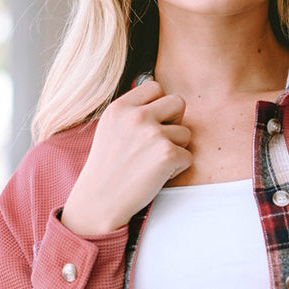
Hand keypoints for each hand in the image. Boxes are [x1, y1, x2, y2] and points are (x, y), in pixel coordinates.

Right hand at [61, 79, 192, 235]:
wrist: (99, 201)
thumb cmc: (107, 169)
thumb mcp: (110, 129)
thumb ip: (133, 112)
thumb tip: (162, 99)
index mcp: (120, 107)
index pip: (155, 87)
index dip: (159, 106)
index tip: (151, 124)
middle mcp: (136, 116)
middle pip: (178, 102)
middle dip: (175, 122)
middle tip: (158, 144)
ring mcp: (153, 134)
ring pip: (186, 133)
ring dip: (176, 149)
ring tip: (153, 163)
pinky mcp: (167, 154)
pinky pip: (188, 156)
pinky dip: (177, 169)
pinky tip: (157, 176)